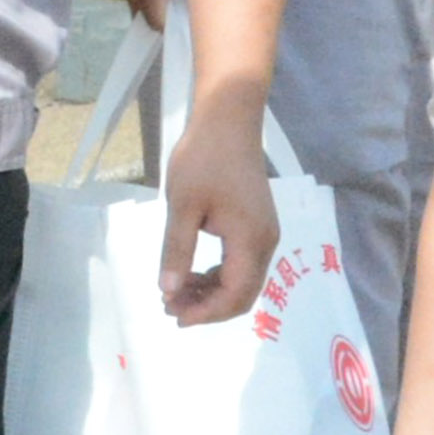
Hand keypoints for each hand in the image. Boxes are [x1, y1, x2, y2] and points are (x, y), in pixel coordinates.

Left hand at [153, 101, 280, 326]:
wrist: (228, 119)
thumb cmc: (203, 158)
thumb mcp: (182, 206)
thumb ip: (177, 251)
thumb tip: (169, 291)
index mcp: (250, 240)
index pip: (235, 294)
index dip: (206, 312)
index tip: (174, 315)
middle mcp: (265, 242)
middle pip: (243, 294)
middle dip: (208, 307)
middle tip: (170, 306)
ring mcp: (264, 233)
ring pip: (243, 281)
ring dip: (212, 292)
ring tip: (175, 291)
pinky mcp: (257, 225)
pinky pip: (242, 264)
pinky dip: (218, 275)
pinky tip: (192, 273)